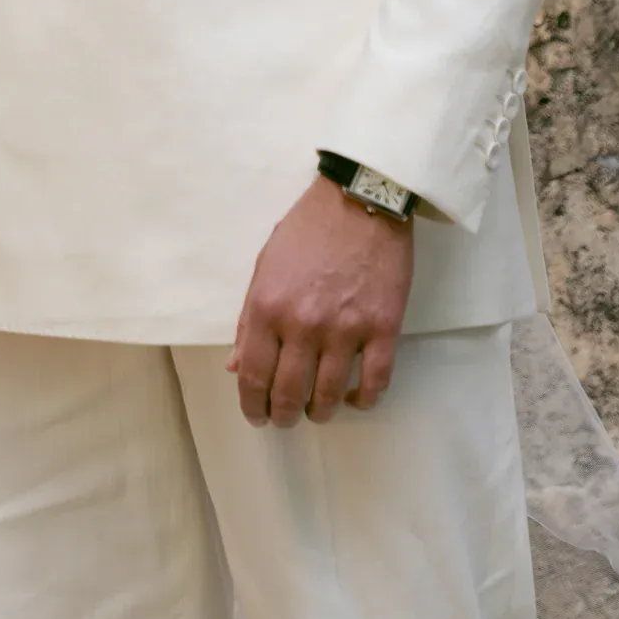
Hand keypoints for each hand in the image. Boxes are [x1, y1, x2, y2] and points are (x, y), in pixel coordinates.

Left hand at [227, 175, 414, 427]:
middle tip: (285, 418)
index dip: (252, 404)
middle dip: (284, 415)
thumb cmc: (307, 230)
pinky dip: (363, 400)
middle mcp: (302, 325)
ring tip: (318, 410)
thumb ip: (248, 319)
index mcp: (267, 307)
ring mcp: (345, 329)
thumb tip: (236, 365)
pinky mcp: (383, 328)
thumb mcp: (265, 266)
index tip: (256, 415)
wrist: (360, 199)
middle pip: (289, 393)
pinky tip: (355, 398)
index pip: (252, 375)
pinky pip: (374, 382)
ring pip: (329, 395)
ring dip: (321, 411)